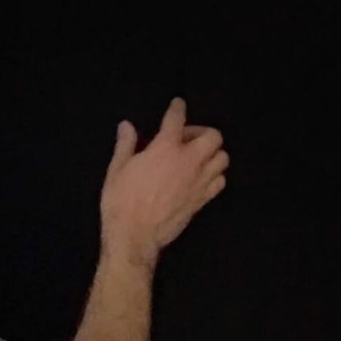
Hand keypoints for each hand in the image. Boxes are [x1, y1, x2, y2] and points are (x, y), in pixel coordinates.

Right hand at [99, 97, 228, 266]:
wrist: (135, 236)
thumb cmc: (121, 202)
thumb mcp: (117, 169)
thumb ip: (125, 144)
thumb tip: (127, 126)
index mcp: (165, 148)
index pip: (177, 119)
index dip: (177, 108)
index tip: (178, 104)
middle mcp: (188, 161)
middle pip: (213, 136)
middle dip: (202, 132)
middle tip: (186, 139)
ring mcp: (199, 181)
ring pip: (222, 158)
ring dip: (212, 153)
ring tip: (196, 158)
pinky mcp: (202, 200)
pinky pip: (221, 181)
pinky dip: (215, 175)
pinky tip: (200, 177)